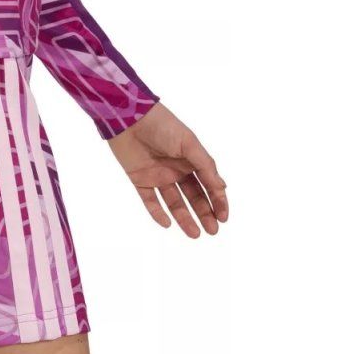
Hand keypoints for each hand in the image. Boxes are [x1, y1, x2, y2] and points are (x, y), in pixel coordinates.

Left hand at [108, 103, 228, 237]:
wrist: (129, 119)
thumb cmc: (163, 126)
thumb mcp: (189, 144)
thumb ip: (205, 166)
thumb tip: (222, 187)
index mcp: (191, 159)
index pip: (208, 184)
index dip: (217, 200)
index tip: (224, 217)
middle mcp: (177, 169)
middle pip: (194, 197)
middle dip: (204, 213)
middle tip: (213, 231)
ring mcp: (158, 176)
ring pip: (174, 202)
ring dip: (184, 218)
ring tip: (195, 234)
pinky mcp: (140, 180)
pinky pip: (150, 201)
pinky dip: (157, 213)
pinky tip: (167, 224)